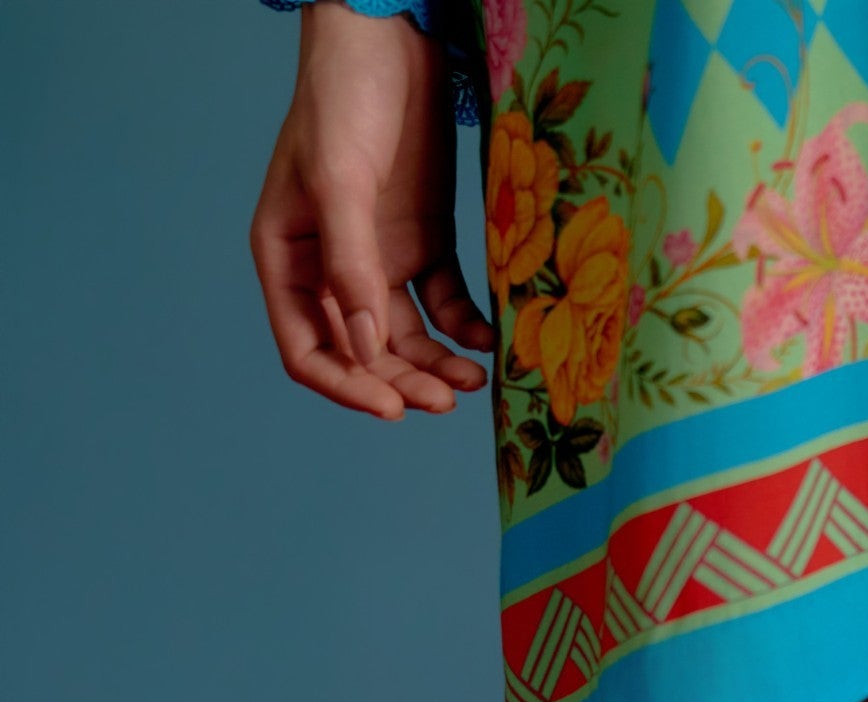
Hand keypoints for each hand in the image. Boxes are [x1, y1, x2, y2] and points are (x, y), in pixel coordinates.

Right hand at [250, 3, 493, 420]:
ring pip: (407, 337)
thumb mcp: (340, 182)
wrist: (390, 37)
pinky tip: (487, 340)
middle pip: (364, 353)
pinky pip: (443, 303)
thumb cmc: (344, 98)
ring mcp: (379, 257)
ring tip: (474, 381)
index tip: (393, 408)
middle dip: (402, 382)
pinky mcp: (423, 240)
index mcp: (289, 259)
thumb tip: (368, 351)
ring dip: (437, 364)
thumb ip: (352, 269)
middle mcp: (330, 269)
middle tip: (447, 401)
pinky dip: (464, 327)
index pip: (307, 349)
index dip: (347, 386)